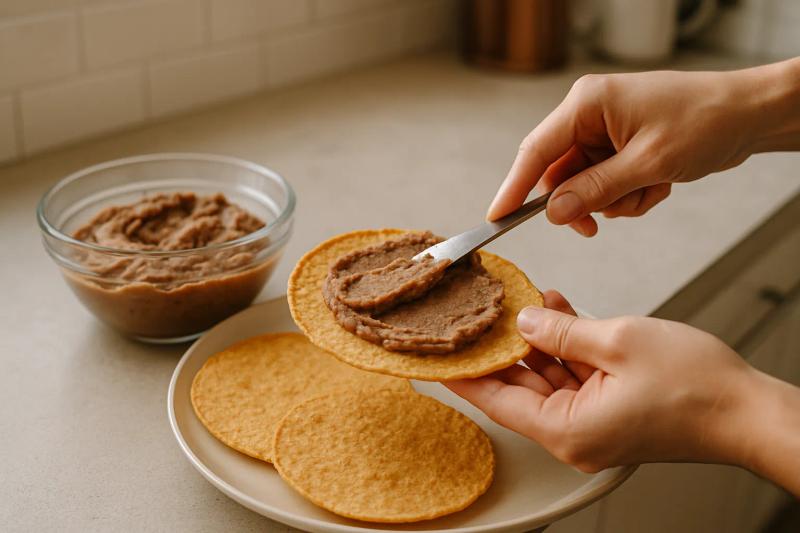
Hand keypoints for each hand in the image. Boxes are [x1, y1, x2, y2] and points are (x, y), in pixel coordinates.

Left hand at [444, 291, 799, 495]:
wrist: (749, 410)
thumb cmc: (696, 386)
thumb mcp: (618, 341)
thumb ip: (562, 331)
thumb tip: (523, 322)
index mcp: (567, 430)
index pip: (495, 401)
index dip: (463, 372)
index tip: (435, 354)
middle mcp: (574, 433)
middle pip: (517, 387)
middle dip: (501, 346)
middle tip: (477, 312)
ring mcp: (592, 422)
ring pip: (546, 377)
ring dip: (535, 339)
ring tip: (522, 301)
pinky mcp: (609, 409)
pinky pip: (574, 375)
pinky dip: (564, 346)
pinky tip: (556, 311)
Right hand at [488, 58, 799, 235]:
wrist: (749, 115)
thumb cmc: (704, 121)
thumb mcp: (647, 163)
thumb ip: (595, 189)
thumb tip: (553, 212)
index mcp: (587, 104)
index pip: (536, 151)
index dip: (514, 187)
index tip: (496, 218)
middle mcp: (590, 116)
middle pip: (559, 174)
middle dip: (582, 202)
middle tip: (594, 226)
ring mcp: (605, 133)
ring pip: (584, 186)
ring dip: (613, 202)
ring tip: (648, 191)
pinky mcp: (620, 149)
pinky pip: (607, 186)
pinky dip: (629, 197)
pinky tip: (657, 186)